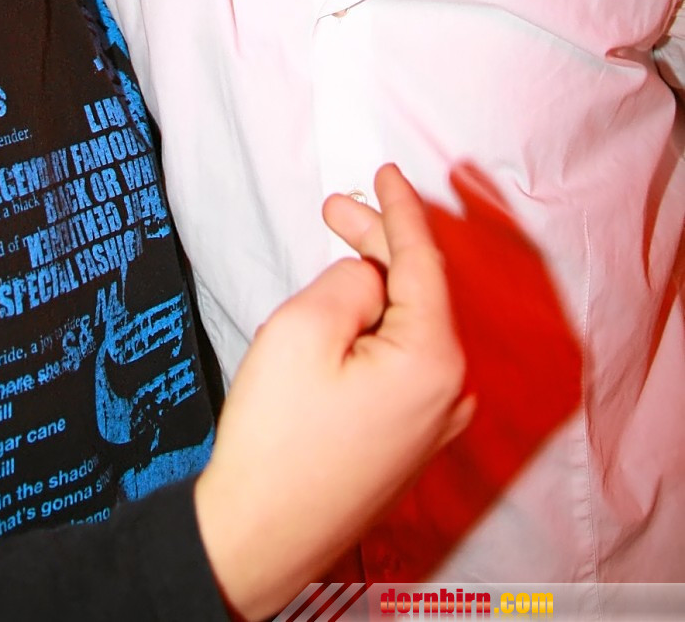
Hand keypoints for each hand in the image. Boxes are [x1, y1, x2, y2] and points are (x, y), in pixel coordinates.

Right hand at [194, 165, 471, 620]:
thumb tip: (369, 278)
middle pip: (420, 292)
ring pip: (412, 325)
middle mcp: (449, 393)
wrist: (258, 535)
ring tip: (334, 258)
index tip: (386, 173)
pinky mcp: (411, 442)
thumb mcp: (303, 328)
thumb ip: (349, 280)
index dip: (401, 209)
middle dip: (378, 244)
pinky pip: (406, 360)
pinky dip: (380, 327)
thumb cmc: (277, 442)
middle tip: (334, 209)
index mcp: (433, 360)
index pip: (423, 261)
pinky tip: (349, 313)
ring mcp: (434, 423)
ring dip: (376, 286)